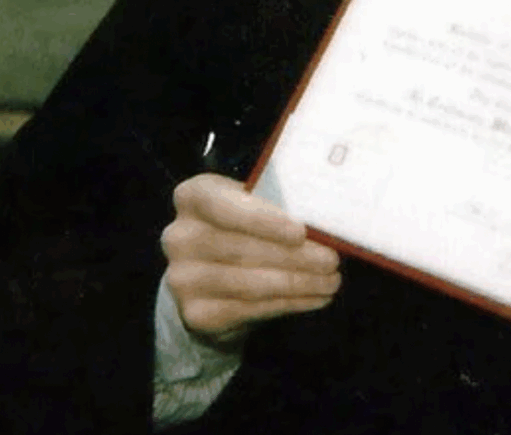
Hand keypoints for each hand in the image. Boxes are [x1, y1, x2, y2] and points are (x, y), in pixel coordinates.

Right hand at [162, 173, 340, 344]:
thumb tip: (323, 219)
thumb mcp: (251, 203)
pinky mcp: (196, 313)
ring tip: (331, 280)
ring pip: (251, 283)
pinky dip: (288, 304)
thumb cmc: (241, 226)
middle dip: (295, 256)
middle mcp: (179, 237)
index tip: (300, 231)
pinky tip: (314, 297)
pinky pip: (250, 309)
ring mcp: (182, 278)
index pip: (224, 206)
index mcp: (193, 197)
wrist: (208, 275)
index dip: (262, 220)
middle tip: (332, 260)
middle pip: (243, 248)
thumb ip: (275, 204)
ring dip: (298, 283)